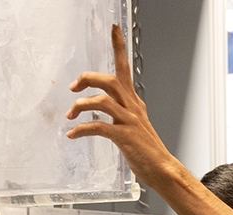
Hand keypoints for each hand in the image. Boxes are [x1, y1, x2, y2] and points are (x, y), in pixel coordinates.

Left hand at [65, 25, 179, 187]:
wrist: (162, 169)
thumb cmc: (147, 150)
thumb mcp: (134, 124)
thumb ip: (121, 113)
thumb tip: (103, 111)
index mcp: (134, 102)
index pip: (125, 67)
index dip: (118, 47)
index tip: (114, 28)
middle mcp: (132, 107)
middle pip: (110, 80)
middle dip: (87, 79)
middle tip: (73, 88)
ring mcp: (129, 121)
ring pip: (102, 101)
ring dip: (81, 105)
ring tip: (70, 116)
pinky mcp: (125, 137)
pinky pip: (98, 127)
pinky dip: (82, 129)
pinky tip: (73, 134)